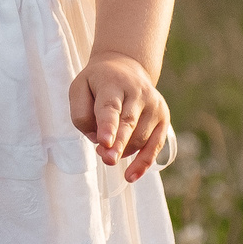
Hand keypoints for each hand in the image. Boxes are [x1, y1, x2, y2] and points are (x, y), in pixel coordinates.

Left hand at [71, 50, 169, 181]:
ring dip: (121, 151)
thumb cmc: (98, 83)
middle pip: (128, 123)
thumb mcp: (79, 88)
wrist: (127, 67)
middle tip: (107, 160)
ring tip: (106, 153)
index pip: (110, 107)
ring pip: (139, 138)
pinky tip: (131, 175)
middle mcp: (138, 93)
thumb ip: (81, 114)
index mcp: (113, 83)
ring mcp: (154, 105)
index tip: (104, 142)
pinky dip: (143, 163)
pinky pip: (155, 146)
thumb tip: (96, 139)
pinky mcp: (163, 118)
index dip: (107, 126)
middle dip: (118, 144)